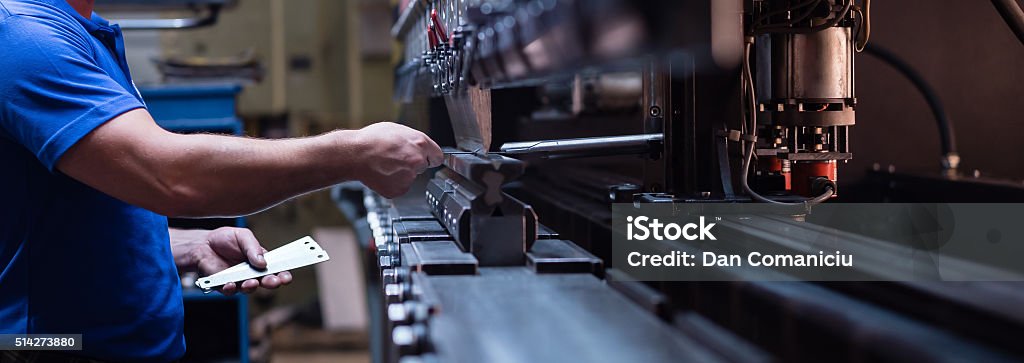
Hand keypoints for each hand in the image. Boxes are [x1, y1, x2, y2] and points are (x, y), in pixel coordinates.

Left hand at [172, 227, 292, 294]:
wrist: (202, 244)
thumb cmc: (225, 239)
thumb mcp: (243, 236)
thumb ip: (253, 248)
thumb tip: (262, 262)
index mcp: (260, 260)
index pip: (275, 269)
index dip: (282, 274)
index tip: (286, 276)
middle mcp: (251, 273)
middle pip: (265, 281)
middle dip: (271, 283)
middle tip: (274, 281)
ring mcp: (238, 280)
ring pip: (249, 289)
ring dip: (252, 287)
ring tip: (252, 282)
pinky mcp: (224, 286)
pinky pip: (230, 291)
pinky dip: (231, 289)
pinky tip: (230, 284)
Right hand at [352, 122, 443, 197]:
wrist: (355, 155)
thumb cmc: (371, 140)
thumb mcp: (397, 129)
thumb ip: (412, 139)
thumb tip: (417, 144)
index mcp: (420, 143)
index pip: (438, 156)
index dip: (430, 156)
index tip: (427, 158)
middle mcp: (418, 160)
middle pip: (423, 166)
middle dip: (413, 164)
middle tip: (396, 159)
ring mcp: (409, 176)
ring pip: (411, 177)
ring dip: (402, 173)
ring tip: (386, 165)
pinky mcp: (399, 189)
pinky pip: (400, 186)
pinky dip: (393, 183)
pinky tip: (383, 174)